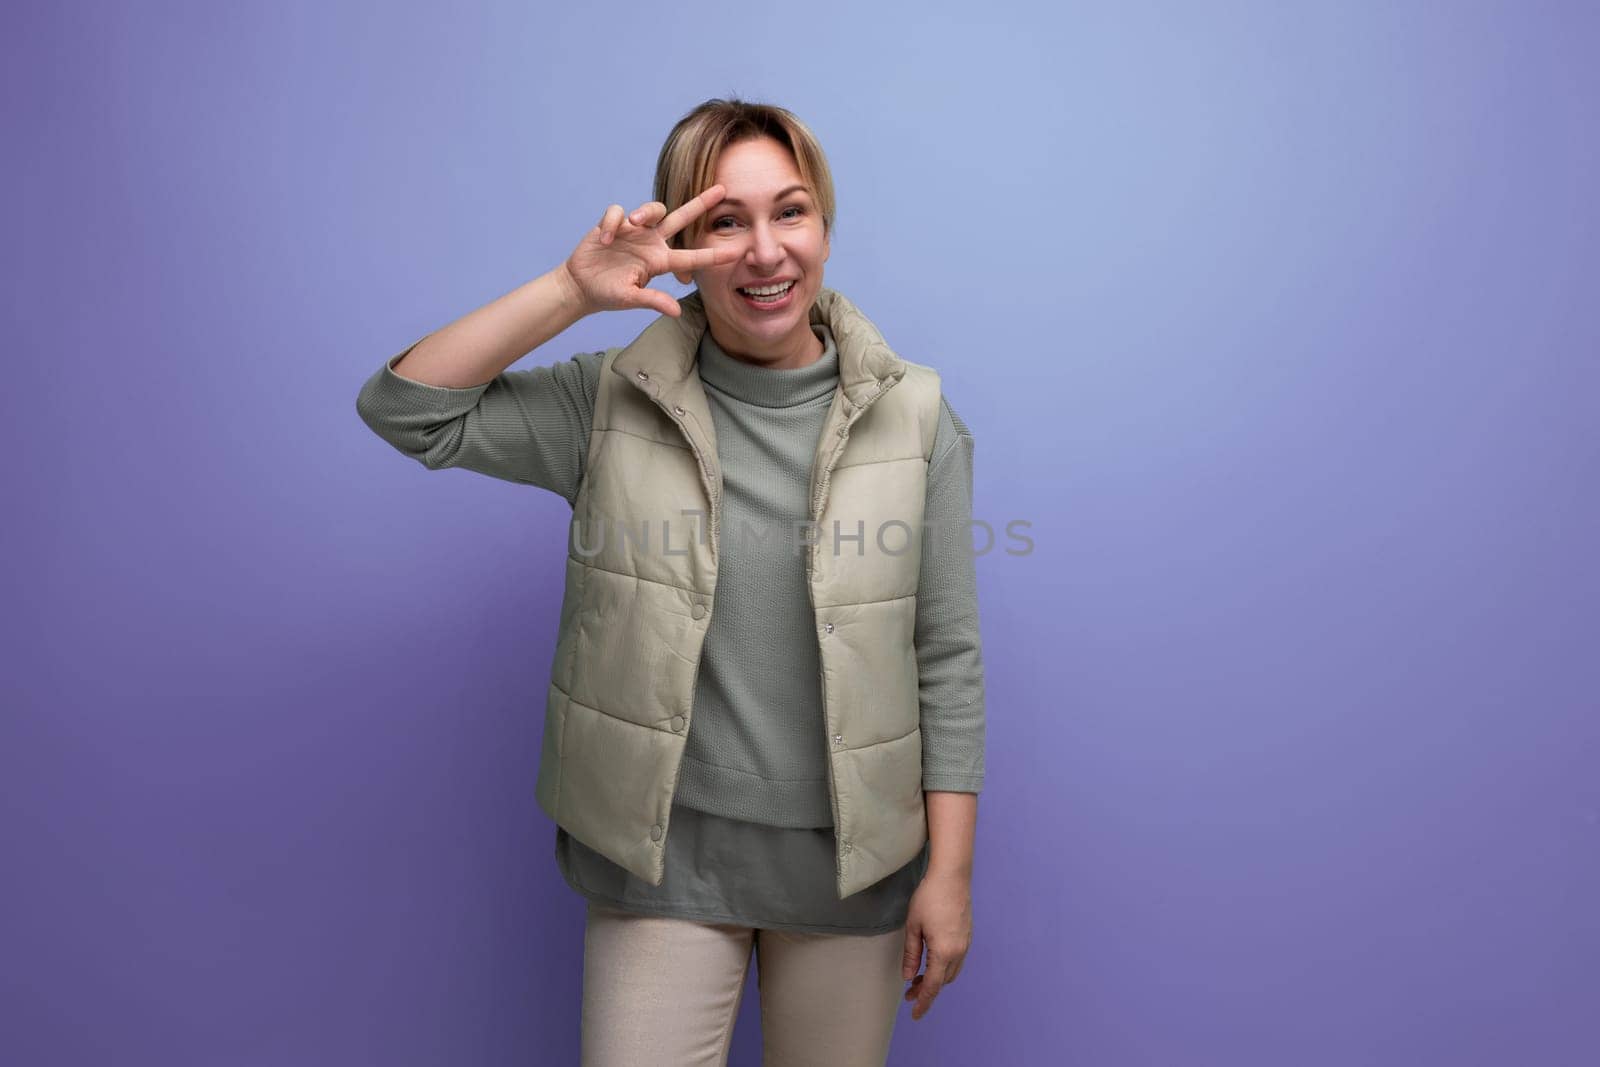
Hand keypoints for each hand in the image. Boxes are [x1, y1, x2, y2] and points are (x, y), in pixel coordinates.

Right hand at [560, 185, 741, 318]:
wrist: (580, 285)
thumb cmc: (608, 294)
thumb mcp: (630, 299)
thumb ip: (652, 300)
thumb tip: (676, 312)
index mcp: (659, 262)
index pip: (691, 257)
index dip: (713, 255)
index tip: (736, 251)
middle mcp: (651, 243)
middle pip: (681, 218)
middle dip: (701, 204)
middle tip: (723, 190)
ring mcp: (634, 231)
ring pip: (653, 209)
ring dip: (645, 211)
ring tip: (633, 222)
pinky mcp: (613, 224)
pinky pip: (618, 212)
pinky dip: (612, 222)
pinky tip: (605, 239)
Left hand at [901, 869, 972, 1021]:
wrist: (952, 876)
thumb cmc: (929, 898)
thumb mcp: (913, 927)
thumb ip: (911, 954)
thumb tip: (908, 976)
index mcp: (944, 952)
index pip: (932, 985)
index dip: (923, 1001)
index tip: (915, 1014)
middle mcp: (959, 952)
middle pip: (943, 981)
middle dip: (927, 990)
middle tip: (909, 994)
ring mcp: (966, 944)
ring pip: (951, 972)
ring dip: (936, 979)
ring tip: (918, 979)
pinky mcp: (967, 936)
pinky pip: (957, 960)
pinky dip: (944, 968)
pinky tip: (932, 962)